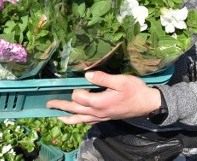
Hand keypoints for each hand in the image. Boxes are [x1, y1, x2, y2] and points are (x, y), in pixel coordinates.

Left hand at [46, 71, 161, 124]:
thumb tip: (87, 75)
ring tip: (57, 116)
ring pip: (80, 119)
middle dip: (61, 106)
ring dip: (67, 117)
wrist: (147, 104)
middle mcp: (98, 112)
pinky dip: (79, 121)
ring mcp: (101, 117)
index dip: (75, 89)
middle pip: (75, 110)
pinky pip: (88, 122)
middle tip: (49, 104)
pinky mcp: (105, 118)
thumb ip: (103, 78)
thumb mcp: (120, 81)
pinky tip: (76, 119)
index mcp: (99, 102)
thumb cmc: (135, 91)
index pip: (79, 97)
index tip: (77, 82)